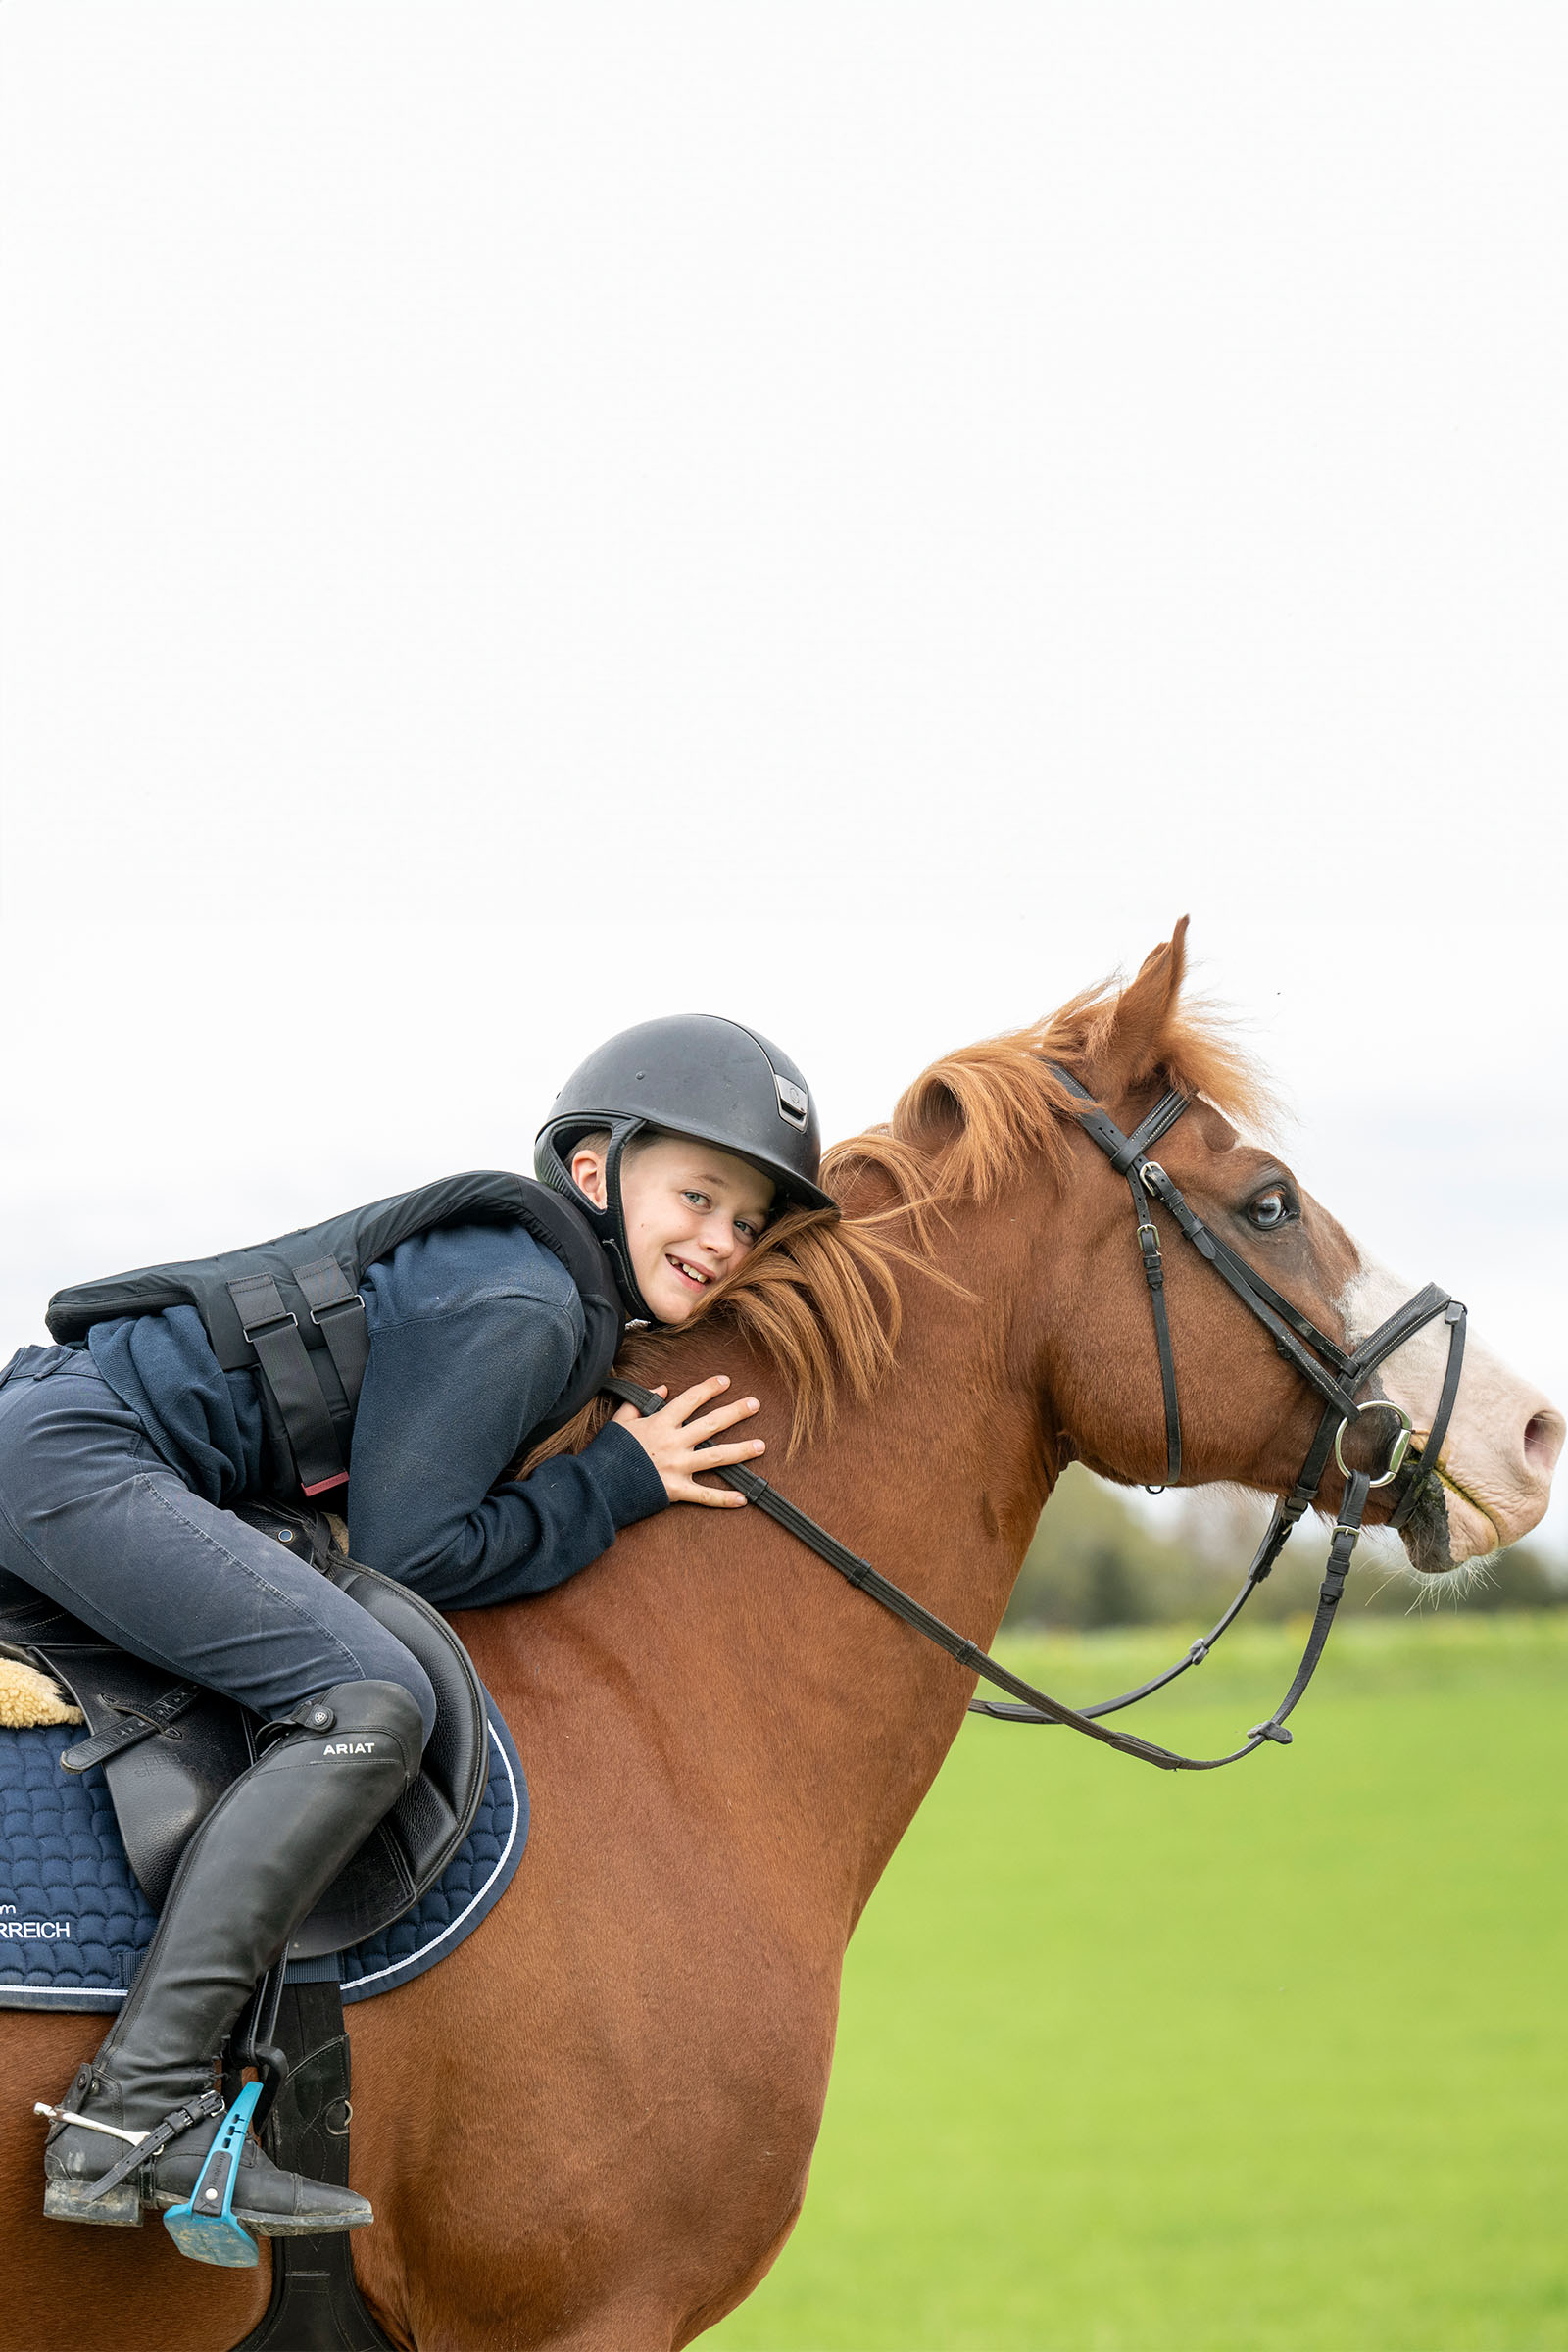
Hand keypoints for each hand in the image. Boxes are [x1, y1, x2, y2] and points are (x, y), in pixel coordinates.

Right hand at [613, 1376, 764, 1508]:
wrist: (597, 1485)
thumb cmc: (608, 1452)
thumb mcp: (620, 1421)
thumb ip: (639, 1403)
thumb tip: (660, 1387)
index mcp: (660, 1423)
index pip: (690, 1400)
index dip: (709, 1388)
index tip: (725, 1381)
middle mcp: (673, 1442)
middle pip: (711, 1424)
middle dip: (735, 1412)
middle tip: (755, 1404)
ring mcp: (677, 1467)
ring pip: (716, 1457)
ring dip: (741, 1451)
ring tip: (761, 1445)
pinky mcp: (676, 1490)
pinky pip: (705, 1495)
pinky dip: (725, 1498)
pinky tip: (744, 1498)